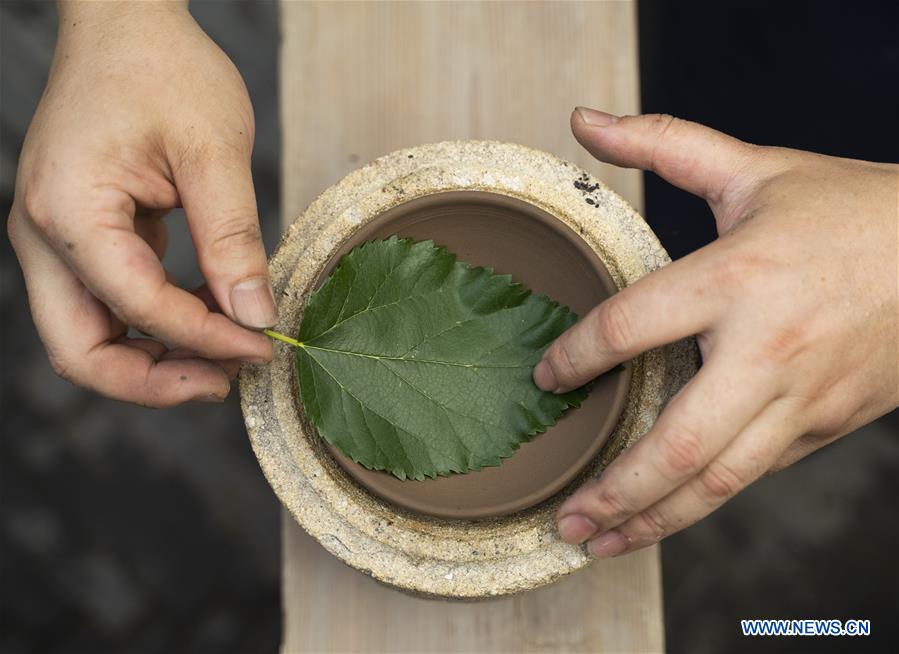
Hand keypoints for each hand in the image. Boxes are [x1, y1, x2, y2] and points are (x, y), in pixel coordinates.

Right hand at [7, 1, 273, 407]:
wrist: (128, 27)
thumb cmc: (164, 71)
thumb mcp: (214, 151)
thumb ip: (233, 240)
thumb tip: (255, 316)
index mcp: (68, 210)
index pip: (138, 306)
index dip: (205, 339)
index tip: (263, 346)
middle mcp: (43, 235)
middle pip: (80, 351)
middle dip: (154, 381)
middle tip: (225, 382)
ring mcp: (56, 240)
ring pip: (90, 337)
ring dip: (154, 359)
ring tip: (224, 356)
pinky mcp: (82, 238)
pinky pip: (109, 305)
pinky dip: (155, 324)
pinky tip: (209, 316)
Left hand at [536, 107, 897, 556]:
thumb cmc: (849, 211)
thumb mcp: (754, 168)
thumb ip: (663, 143)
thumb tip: (585, 120)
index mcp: (739, 278)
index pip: (632, 326)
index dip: (578, 355)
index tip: (548, 378)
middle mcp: (767, 350)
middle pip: (678, 443)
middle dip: (614, 491)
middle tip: (566, 517)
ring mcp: (801, 399)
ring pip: (719, 482)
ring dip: (655, 521)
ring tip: (600, 544)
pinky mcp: (824, 426)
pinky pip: (753, 473)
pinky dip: (703, 500)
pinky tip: (666, 512)